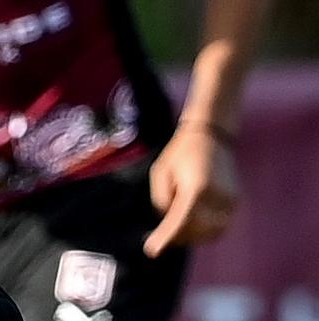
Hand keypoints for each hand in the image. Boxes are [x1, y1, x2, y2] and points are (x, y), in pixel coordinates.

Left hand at [143, 123, 239, 257]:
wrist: (210, 136)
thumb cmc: (179, 153)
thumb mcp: (160, 174)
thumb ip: (162, 201)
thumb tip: (169, 224)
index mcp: (196, 189)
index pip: (180, 222)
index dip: (165, 238)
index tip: (151, 250)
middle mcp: (216, 197)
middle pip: (195, 231)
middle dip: (177, 237)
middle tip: (160, 238)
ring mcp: (229, 201)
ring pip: (210, 233)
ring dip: (192, 236)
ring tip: (175, 228)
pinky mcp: (235, 201)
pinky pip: (220, 225)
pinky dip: (205, 230)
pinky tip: (191, 223)